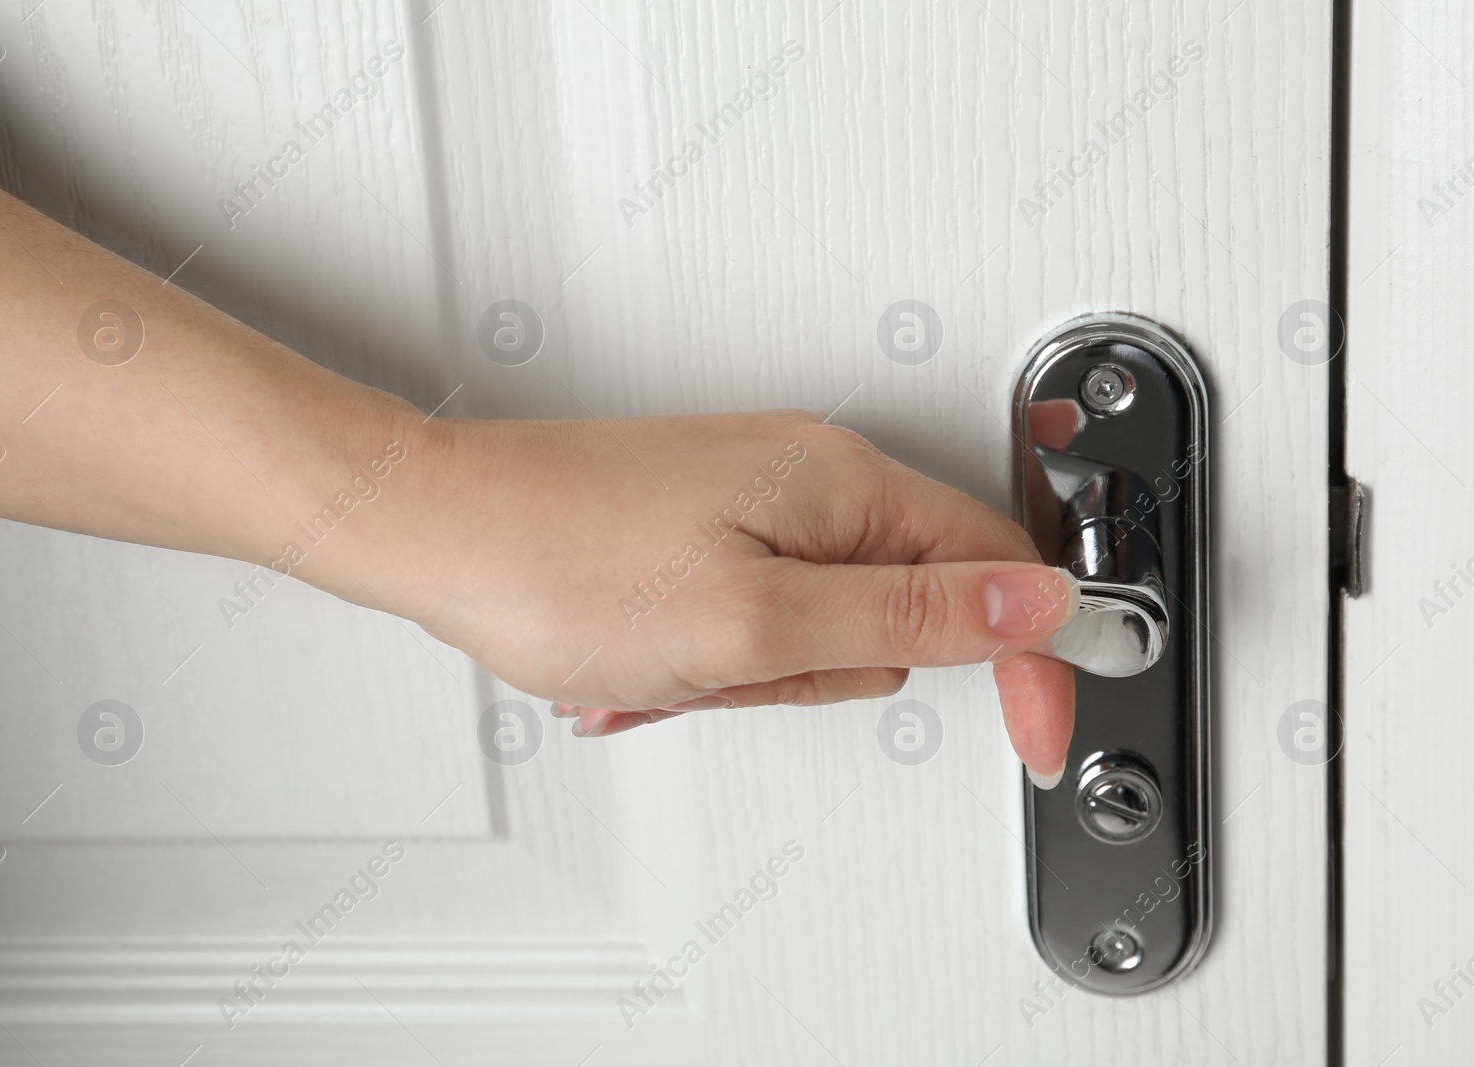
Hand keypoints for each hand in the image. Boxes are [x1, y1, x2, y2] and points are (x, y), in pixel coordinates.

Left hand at [342, 409, 1078, 785]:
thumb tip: (1038, 603)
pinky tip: (646, 662)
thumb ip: (910, 618)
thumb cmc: (564, 563)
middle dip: (833, 672)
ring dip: (757, 673)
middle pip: (905, 612)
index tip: (1039, 733)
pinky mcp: (711, 528)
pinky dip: (713, 661)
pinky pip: (757, 620)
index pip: (1000, 571)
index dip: (1033, 658)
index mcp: (844, 484)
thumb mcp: (758, 621)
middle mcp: (810, 478)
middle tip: (749, 673)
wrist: (434, 532)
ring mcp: (756, 502)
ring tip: (677, 663)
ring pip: (821, 630)